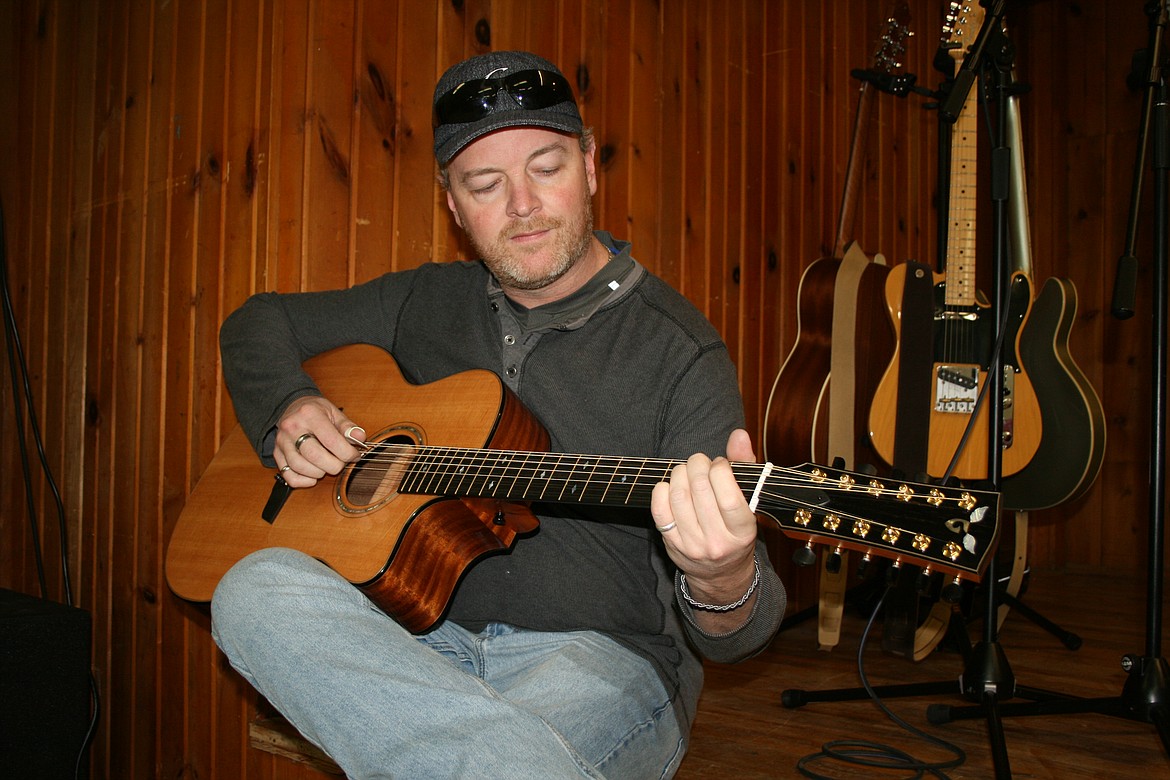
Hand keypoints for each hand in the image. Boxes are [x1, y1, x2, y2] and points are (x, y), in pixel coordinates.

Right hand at [273, 395, 366, 487]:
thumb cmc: (316, 411)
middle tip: (340, 463)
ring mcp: (281, 441)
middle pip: (314, 455)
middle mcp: (292, 427)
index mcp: (309, 414)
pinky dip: (302, 480)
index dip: (347, 453)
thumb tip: (360, 438)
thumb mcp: (334, 412)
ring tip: (327, 467)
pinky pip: (287, 474)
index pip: (331, 440)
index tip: (354, 455)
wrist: (292, 407)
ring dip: (318, 473)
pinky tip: (313, 476)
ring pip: (299, 466)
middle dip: (333, 465)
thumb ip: (347, 426)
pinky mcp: (276, 453)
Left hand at [650, 428, 758, 608]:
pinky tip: (670, 485)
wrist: (721, 574)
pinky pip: (660, 511)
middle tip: (699, 462)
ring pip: (679, 497)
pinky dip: (661, 491)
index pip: (728, 496)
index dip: (720, 470)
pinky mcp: (672, 545)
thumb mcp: (750, 501)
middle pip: (700, 491)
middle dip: (697, 465)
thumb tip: (738, 435)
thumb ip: (745, 465)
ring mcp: (693, 545)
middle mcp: (718, 542)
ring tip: (686, 471)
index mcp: (743, 531)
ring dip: (680, 474)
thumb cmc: (736, 529)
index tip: (719, 464)